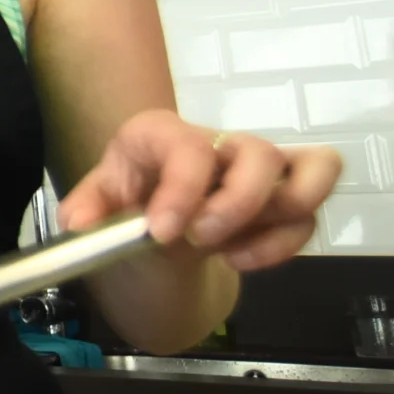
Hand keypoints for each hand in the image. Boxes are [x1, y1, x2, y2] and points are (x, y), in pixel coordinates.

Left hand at [57, 110, 339, 271]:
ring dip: (278, 220)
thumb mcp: (100, 206)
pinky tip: (239, 259)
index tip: (162, 232)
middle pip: (261, 153)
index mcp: (163, 134)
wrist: (155, 224)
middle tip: (200, 239)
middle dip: (238, 204)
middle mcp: (220, 141)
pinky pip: (309, 214)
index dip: (182, 189)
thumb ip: (87, 211)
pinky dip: (283, 244)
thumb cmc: (130, 202)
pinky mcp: (287, 193)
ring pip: (314, 169)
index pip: (188, 146)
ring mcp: (260, 166)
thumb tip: (79, 224)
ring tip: (229, 249)